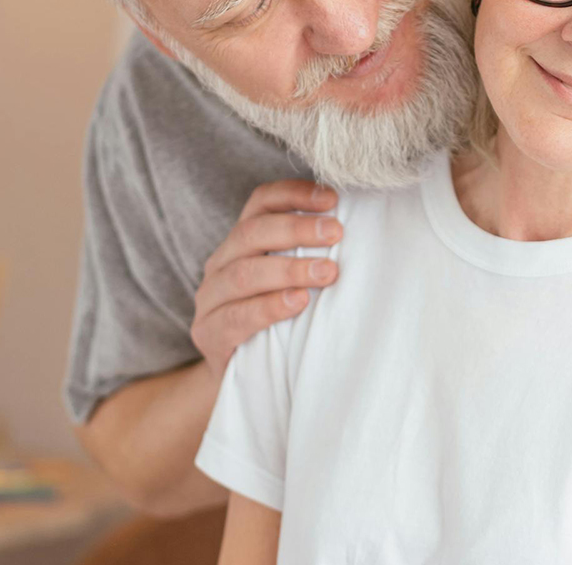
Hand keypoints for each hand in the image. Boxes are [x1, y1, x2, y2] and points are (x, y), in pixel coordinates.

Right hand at [191, 180, 341, 379]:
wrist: (246, 377)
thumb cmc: (281, 319)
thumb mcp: (294, 279)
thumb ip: (312, 252)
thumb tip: (362, 226)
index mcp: (241, 241)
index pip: (260, 202)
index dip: (294, 194)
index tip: (332, 199)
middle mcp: (220, 263)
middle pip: (252, 233)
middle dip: (297, 229)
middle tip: (336, 233)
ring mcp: (210, 300)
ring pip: (243, 273)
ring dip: (289, 269)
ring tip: (327, 272)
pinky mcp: (209, 334)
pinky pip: (237, 316)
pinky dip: (270, 307)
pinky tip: (299, 303)